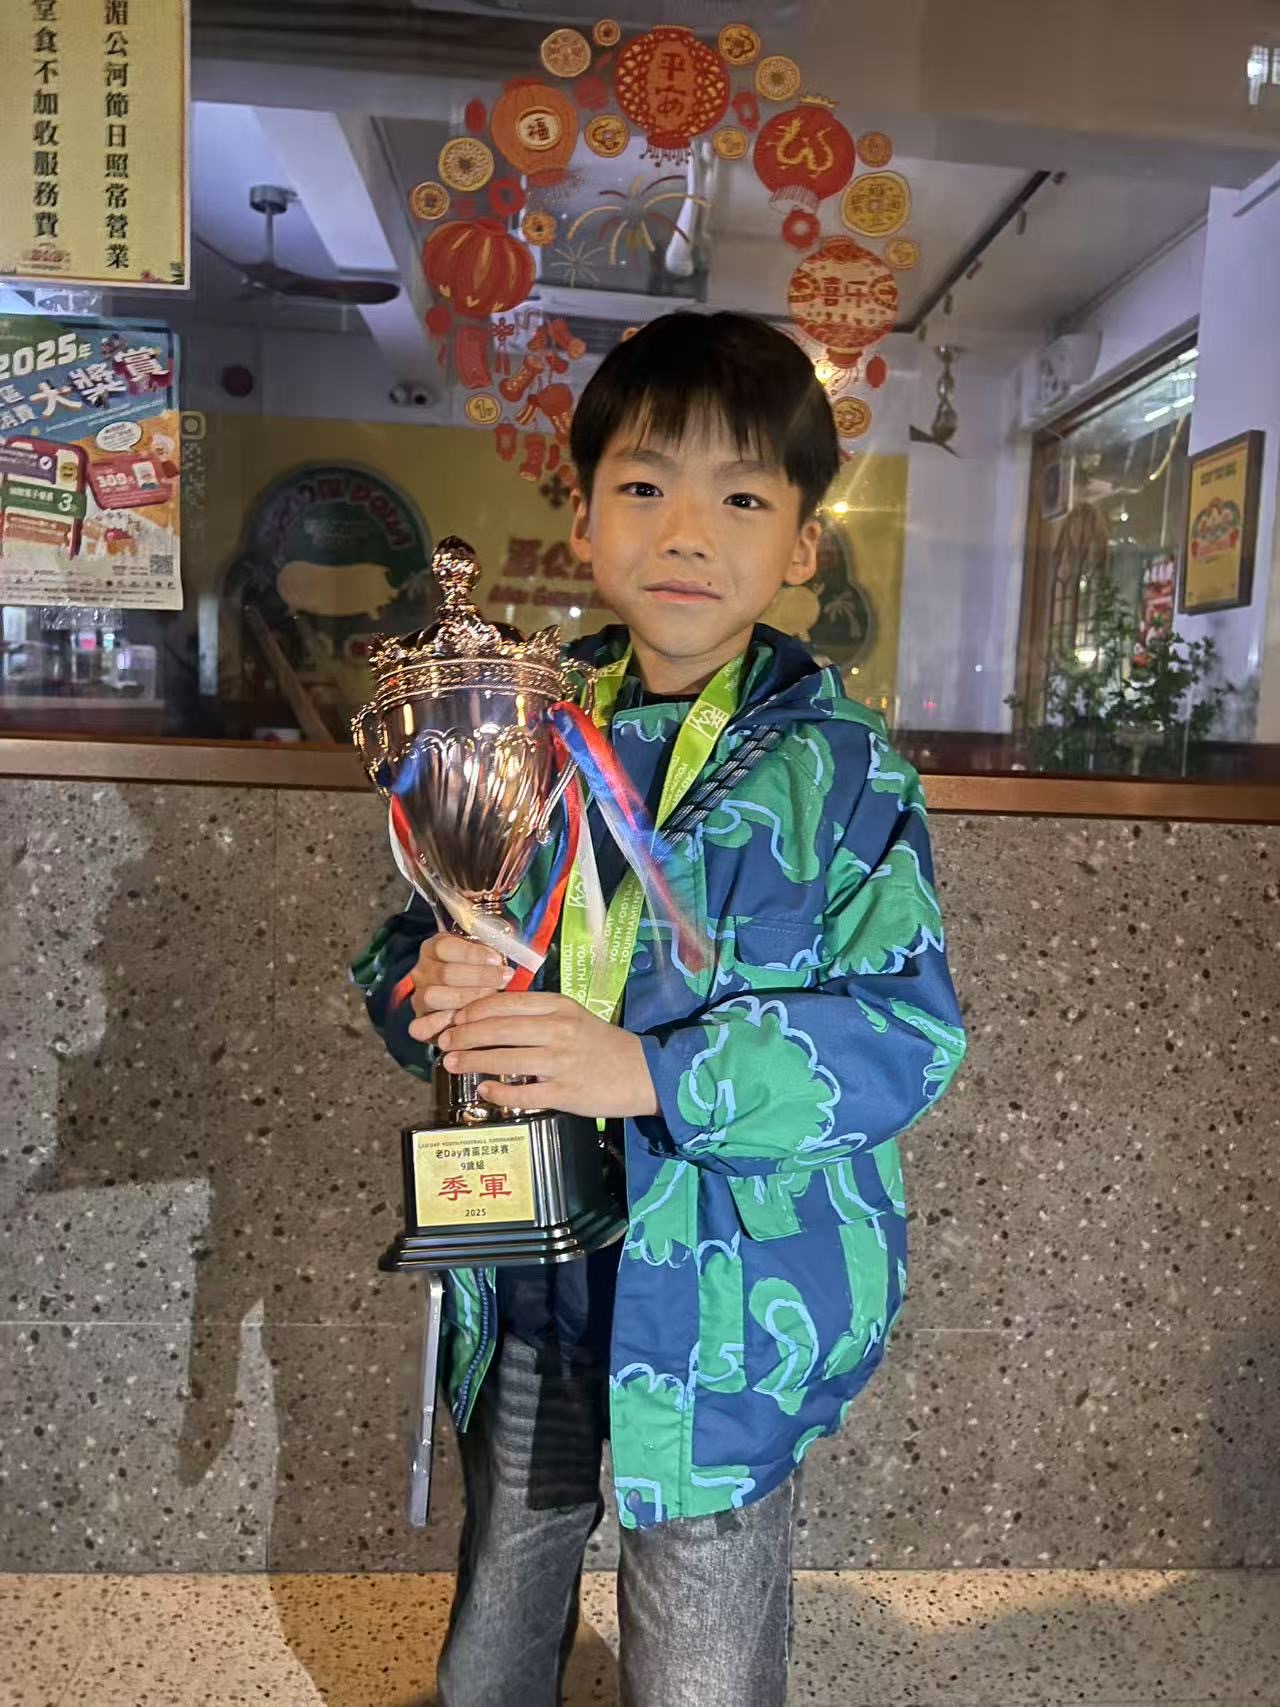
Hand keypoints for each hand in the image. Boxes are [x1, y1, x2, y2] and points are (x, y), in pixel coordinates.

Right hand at [406, 934, 511, 1044]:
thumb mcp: (482, 956)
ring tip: (491, 999)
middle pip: (444, 973)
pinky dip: (439, 1024)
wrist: (466, 1003)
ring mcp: (419, 998)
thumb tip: (508, 953)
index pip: (445, 946)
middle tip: (504, 980)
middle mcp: (422, 972)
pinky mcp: (419, 1023)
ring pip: (433, 997)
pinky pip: (420, 1026)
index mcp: (433, 949)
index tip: (497, 959)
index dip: (472, 953)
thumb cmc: (479, 975)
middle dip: (479, 977)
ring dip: (466, 999)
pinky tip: (461, 1021)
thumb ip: (489, 953)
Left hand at [439, 991, 659, 1119]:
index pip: (507, 1002)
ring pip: (506, 1059)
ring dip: (474, 1061)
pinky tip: (484, 1090)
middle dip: (465, 1034)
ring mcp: (562, 1063)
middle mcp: (559, 1031)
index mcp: (560, 1007)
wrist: (643, 1073)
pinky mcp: (565, 1093)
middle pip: (499, 1029)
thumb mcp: (573, 1016)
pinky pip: (524, 1092)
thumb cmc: (602, 1044)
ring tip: (452, 1062)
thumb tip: (492, 1017)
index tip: (456, 1016)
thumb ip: (538, 1015)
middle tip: (444, 1040)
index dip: (475, 1009)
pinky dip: (500, 1091)